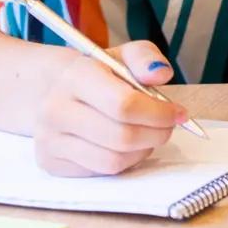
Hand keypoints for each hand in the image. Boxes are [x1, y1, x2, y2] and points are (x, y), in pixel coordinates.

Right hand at [33, 41, 186, 176]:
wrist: (49, 90)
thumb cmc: (94, 74)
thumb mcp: (120, 55)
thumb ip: (144, 58)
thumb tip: (162, 74)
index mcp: (75, 76)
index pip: (125, 105)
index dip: (159, 113)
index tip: (178, 113)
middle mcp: (55, 110)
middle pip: (122, 136)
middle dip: (156, 134)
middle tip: (169, 127)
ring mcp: (49, 140)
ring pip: (112, 160)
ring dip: (142, 150)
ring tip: (150, 135)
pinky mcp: (51, 163)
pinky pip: (99, 172)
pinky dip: (124, 162)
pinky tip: (128, 146)